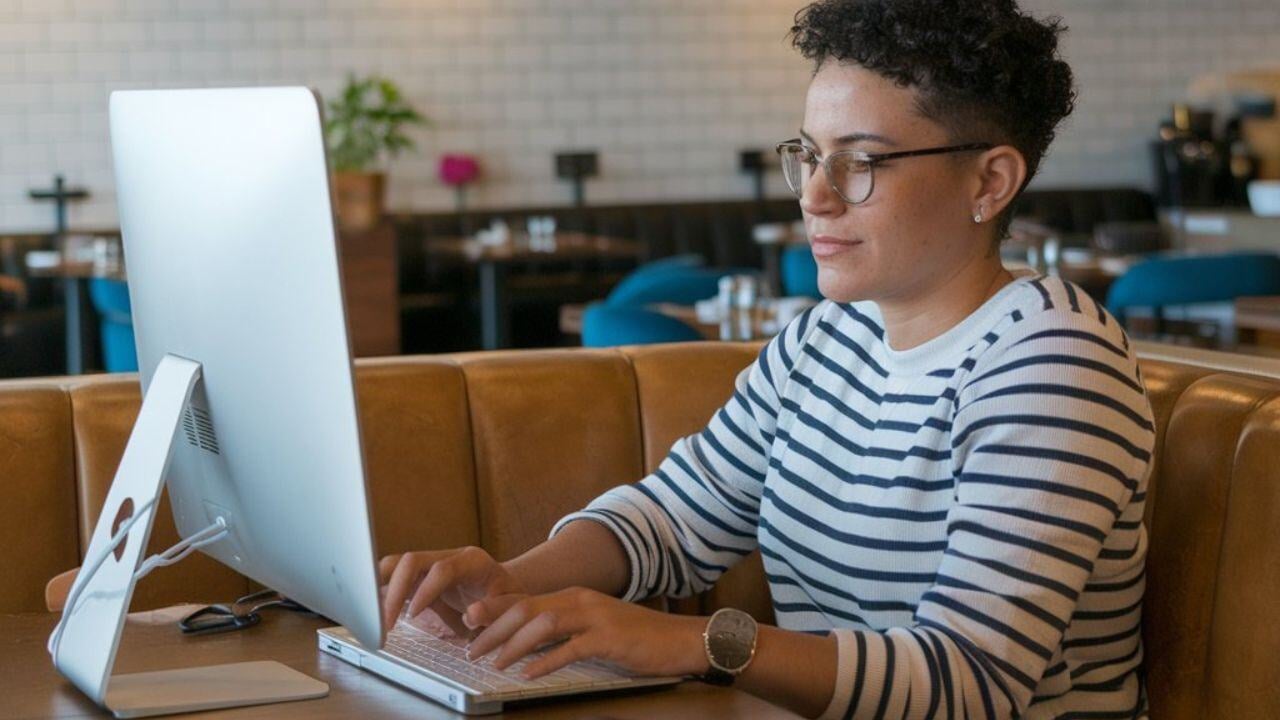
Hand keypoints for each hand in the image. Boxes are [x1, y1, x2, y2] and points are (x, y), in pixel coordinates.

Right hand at [379, 546, 526, 636]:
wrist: (504, 591)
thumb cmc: (508, 598)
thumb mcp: (512, 604)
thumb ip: (495, 610)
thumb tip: (471, 616)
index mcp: (473, 561)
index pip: (442, 569)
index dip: (426, 591)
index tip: (412, 615)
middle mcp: (448, 557)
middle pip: (412, 561)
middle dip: (395, 590)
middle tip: (386, 622)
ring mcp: (431, 565)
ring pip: (397, 565)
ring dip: (381, 589)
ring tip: (372, 618)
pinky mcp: (420, 577)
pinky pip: (394, 578)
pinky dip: (381, 593)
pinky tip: (372, 613)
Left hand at [464, 587, 710, 679]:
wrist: (681, 638)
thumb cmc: (636, 637)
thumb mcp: (593, 626)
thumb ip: (563, 629)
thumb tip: (525, 643)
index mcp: (573, 596)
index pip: (525, 597)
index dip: (494, 608)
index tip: (467, 620)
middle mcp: (581, 600)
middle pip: (526, 608)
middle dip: (493, 628)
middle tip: (471, 649)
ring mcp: (595, 617)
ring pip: (543, 623)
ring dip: (513, 644)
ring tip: (494, 663)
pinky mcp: (609, 637)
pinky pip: (570, 647)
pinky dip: (545, 660)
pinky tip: (529, 673)